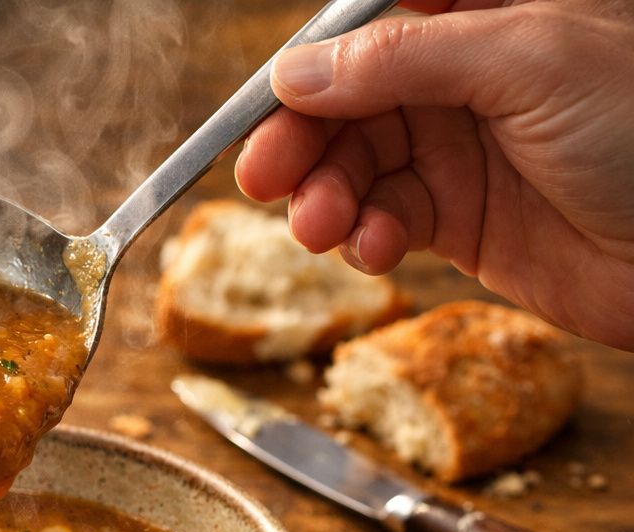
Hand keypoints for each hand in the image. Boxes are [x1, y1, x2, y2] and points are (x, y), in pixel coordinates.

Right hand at [234, 1, 633, 349]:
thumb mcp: (526, 62)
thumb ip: (403, 61)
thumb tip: (297, 72)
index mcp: (487, 14)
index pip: (369, 25)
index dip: (311, 65)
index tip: (267, 102)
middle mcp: (464, 77)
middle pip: (344, 101)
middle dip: (300, 142)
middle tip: (266, 180)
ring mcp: (459, 148)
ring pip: (353, 166)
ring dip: (324, 198)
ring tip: (320, 227)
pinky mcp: (459, 219)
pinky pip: (382, 221)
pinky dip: (364, 239)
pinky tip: (374, 249)